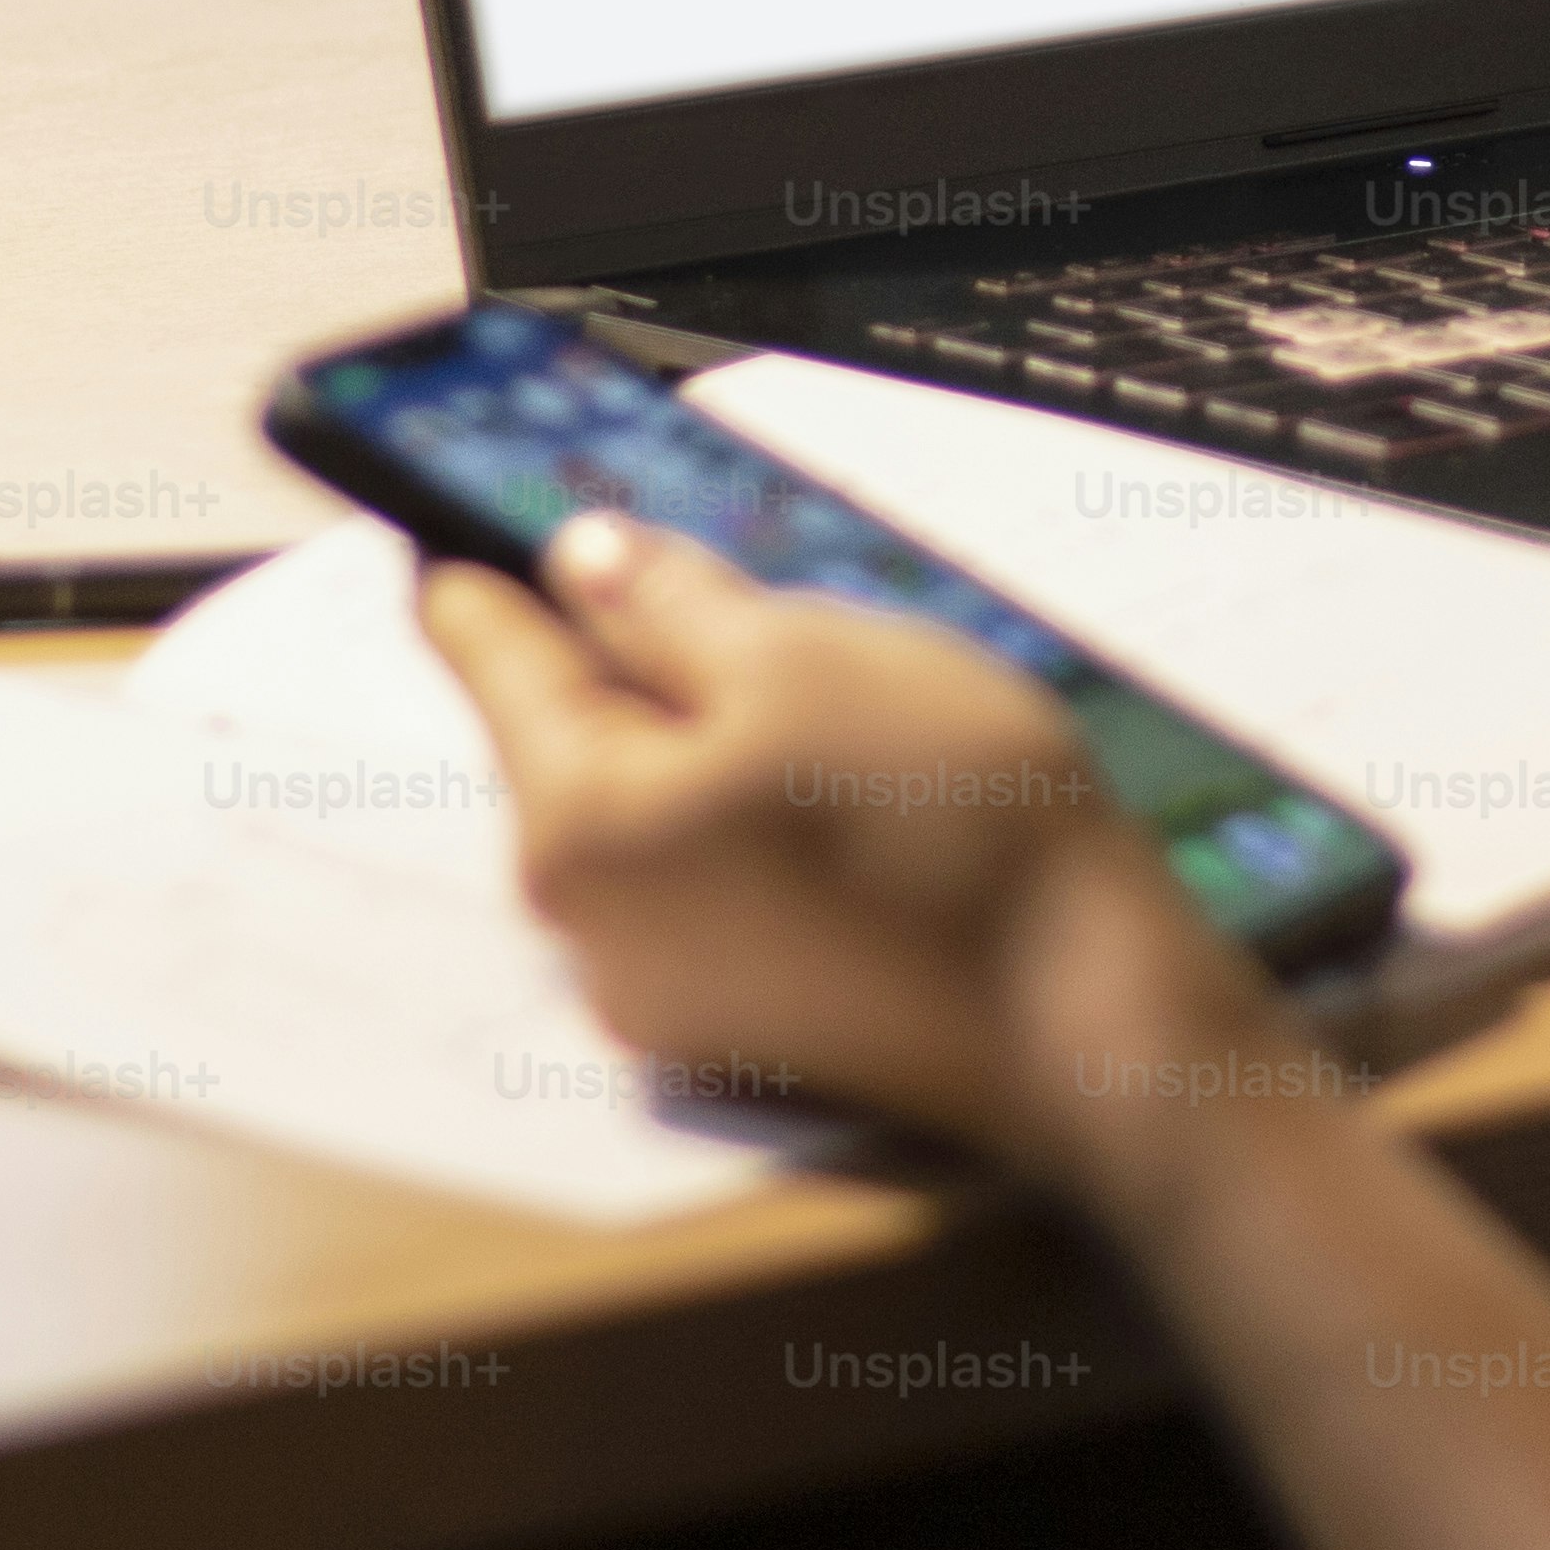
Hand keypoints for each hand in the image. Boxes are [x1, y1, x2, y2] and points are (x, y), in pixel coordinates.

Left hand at [424, 519, 1280, 1164]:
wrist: (1088, 1024)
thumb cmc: (952, 831)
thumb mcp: (807, 656)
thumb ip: (671, 605)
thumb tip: (584, 563)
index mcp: (576, 822)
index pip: (488, 655)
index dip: (490, 569)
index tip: (461, 520)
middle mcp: (587, 928)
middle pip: (573, 742)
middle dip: (644, 667)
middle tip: (748, 611)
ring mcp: (660, 995)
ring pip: (651, 815)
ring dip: (713, 751)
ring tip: (843, 721)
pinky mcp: (740, 1029)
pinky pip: (712, 889)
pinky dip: (757, 832)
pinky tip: (862, 810)